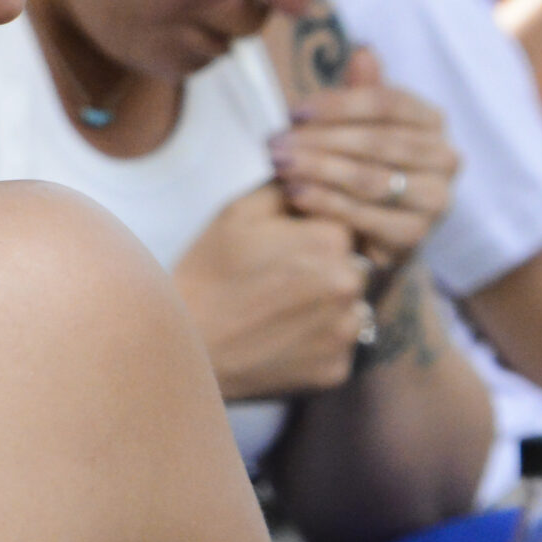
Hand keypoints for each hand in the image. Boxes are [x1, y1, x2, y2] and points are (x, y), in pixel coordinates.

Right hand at [172, 184, 370, 399]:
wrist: (186, 345)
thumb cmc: (208, 271)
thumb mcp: (238, 211)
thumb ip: (287, 184)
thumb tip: (315, 172)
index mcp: (332, 239)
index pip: (345, 223)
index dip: (313, 231)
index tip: (282, 247)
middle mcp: (349, 284)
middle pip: (355, 264)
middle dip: (326, 267)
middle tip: (279, 279)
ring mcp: (345, 331)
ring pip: (352, 307)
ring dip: (328, 306)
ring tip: (280, 310)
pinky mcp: (337, 369)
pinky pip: (340, 347)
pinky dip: (318, 342)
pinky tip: (281, 337)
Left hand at [270, 47, 457, 276]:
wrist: (374, 229)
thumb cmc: (364, 165)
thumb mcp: (360, 125)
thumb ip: (362, 91)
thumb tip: (363, 49)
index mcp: (431, 121)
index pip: (388, 103)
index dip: (338, 104)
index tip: (293, 111)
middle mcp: (444, 157)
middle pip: (378, 142)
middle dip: (320, 141)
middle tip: (275, 142)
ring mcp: (435, 199)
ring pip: (372, 179)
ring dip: (319, 170)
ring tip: (280, 165)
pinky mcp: (416, 234)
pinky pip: (367, 216)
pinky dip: (327, 203)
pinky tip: (295, 193)